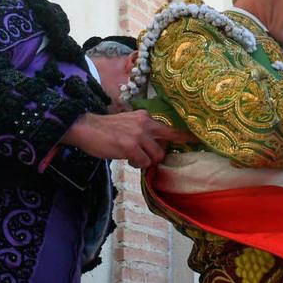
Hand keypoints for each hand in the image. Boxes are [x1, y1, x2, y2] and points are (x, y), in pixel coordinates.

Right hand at [61, 111, 194, 168]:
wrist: (86, 128)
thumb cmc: (107, 129)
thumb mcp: (129, 123)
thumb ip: (144, 131)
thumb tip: (157, 147)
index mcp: (146, 117)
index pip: (171, 127)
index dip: (185, 135)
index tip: (196, 139)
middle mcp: (145, 124)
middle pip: (168, 142)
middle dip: (164, 153)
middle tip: (153, 156)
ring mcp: (138, 135)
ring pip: (156, 156)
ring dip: (146, 161)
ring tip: (134, 158)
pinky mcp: (130, 146)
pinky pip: (143, 162)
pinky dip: (137, 165)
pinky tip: (128, 160)